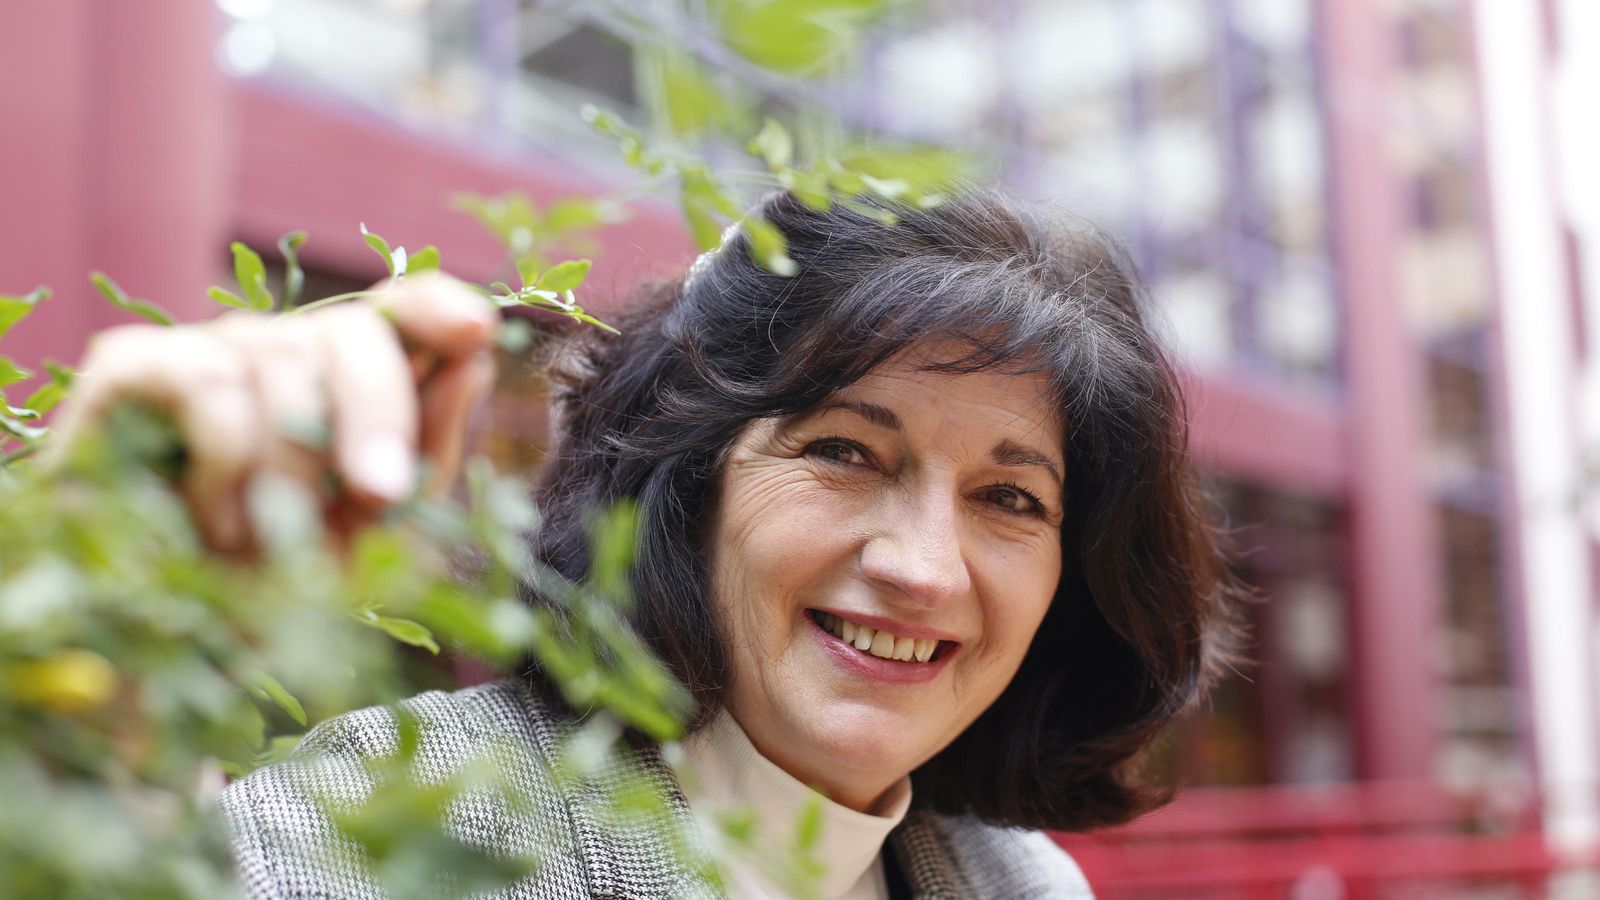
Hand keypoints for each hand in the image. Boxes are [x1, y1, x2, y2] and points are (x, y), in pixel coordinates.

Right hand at [49, 273, 498, 552]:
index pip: (404, 309)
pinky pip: (209, 383)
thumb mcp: (380, 526)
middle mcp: (285, 346)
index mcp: (351, 379)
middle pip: (354, 330)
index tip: (476, 334)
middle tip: (380, 495)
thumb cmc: (282, 579)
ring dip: (290, 470)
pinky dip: (227, 461)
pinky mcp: (132, 364)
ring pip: (281, 361)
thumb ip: (430, 442)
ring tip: (270, 545)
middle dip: (379, 414)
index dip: (437, 308)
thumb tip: (474, 358)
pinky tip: (217, 521)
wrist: (162, 638)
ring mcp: (211, 347)